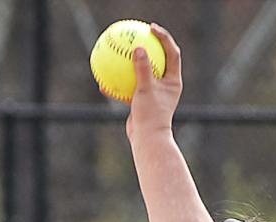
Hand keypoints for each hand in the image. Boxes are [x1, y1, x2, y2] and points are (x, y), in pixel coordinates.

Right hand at [126, 24, 182, 141]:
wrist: (148, 138)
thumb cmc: (151, 115)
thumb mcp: (146, 90)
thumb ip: (143, 69)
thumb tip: (138, 48)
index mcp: (173, 81)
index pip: (172, 53)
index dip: (164, 38)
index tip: (151, 28)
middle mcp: (166, 86)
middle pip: (158, 59)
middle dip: (148, 46)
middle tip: (136, 33)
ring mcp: (154, 94)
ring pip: (140, 74)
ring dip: (129, 65)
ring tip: (117, 53)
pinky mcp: (142, 102)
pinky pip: (128, 90)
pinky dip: (117, 86)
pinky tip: (102, 83)